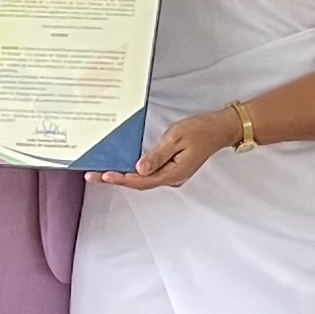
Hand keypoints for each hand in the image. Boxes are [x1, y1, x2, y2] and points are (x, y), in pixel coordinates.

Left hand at [91, 109, 239, 191]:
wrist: (220, 129)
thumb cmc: (201, 130)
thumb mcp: (176, 138)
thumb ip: (157, 155)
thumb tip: (139, 169)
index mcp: (173, 174)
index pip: (140, 181)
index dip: (120, 179)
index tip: (104, 175)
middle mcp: (172, 178)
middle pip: (139, 183)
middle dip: (116, 180)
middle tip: (94, 176)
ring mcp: (172, 175)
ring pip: (143, 180)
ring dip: (124, 177)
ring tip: (103, 173)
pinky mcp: (172, 169)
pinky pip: (150, 174)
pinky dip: (135, 172)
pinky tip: (124, 168)